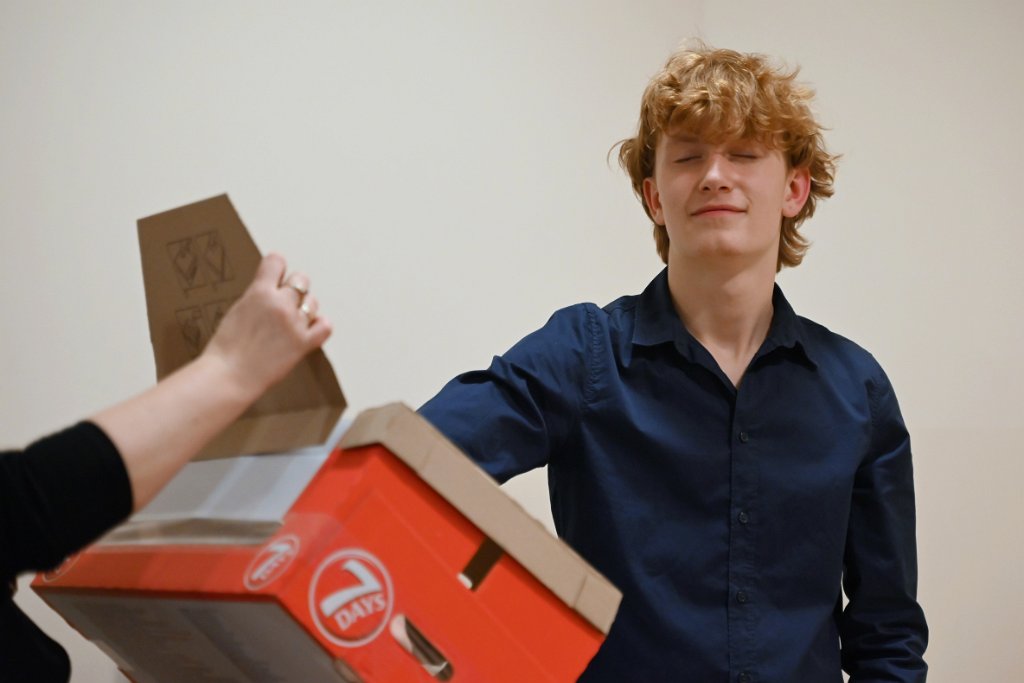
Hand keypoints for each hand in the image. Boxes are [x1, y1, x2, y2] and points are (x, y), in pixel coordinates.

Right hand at [202, 253, 331, 398]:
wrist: (229, 375)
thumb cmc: (226, 348)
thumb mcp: (237, 309)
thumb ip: (257, 296)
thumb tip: (269, 289)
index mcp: (259, 292)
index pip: (276, 261)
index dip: (276, 269)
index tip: (275, 278)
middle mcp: (280, 303)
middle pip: (301, 280)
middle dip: (293, 289)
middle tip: (283, 304)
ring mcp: (294, 323)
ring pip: (313, 302)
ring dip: (305, 309)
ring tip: (291, 322)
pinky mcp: (303, 343)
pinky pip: (325, 326)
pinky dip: (320, 326)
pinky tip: (311, 329)